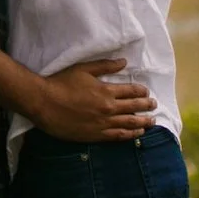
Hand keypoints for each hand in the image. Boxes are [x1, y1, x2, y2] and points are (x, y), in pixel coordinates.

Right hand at [28, 56, 156, 142]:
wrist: (44, 103)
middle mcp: (108, 108)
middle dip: (147, 106)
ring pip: (130, 124)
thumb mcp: (83, 69)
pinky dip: (130, 135)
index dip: (141, 91)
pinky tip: (137, 134)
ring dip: (143, 122)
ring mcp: (103, 123)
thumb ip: (105, 66)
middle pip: (134, 108)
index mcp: (106, 91)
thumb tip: (123, 62)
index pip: (131, 91)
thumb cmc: (61, 83)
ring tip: (151, 122)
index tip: (146, 92)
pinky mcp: (96, 135)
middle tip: (154, 105)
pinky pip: (119, 136)